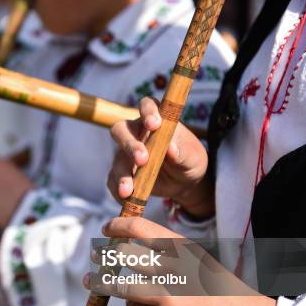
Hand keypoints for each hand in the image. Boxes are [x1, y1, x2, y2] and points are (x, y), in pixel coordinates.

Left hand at [84, 216, 274, 305]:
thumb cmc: (217, 289)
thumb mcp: (196, 259)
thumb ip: (165, 252)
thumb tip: (124, 245)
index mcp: (182, 248)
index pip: (138, 228)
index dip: (116, 226)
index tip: (106, 229)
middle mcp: (174, 268)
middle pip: (123, 255)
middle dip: (104, 255)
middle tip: (95, 255)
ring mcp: (167, 296)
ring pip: (120, 285)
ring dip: (105, 283)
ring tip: (93, 280)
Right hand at [109, 97, 213, 218]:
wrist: (184, 181)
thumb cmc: (189, 160)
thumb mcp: (193, 157)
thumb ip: (183, 152)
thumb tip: (171, 149)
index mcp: (156, 120)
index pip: (147, 106)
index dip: (148, 112)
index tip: (154, 124)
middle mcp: (136, 133)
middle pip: (121, 130)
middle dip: (129, 145)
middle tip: (142, 160)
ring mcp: (126, 153)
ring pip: (117, 159)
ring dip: (122, 174)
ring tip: (128, 190)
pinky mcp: (122, 172)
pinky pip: (113, 180)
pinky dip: (117, 189)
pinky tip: (126, 199)